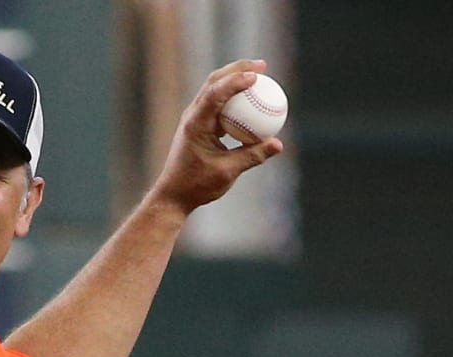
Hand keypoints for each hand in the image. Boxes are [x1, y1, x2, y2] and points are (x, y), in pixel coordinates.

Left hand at [145, 59, 284, 216]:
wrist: (174, 194)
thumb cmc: (197, 185)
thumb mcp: (227, 172)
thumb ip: (253, 156)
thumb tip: (278, 144)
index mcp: (195, 124)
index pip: (215, 93)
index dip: (236, 80)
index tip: (257, 76)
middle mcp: (192, 116)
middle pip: (214, 81)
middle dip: (238, 69)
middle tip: (262, 66)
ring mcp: (194, 118)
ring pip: (214, 89)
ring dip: (235, 78)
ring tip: (258, 75)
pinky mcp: (198, 124)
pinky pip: (218, 104)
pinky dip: (234, 98)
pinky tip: (251, 101)